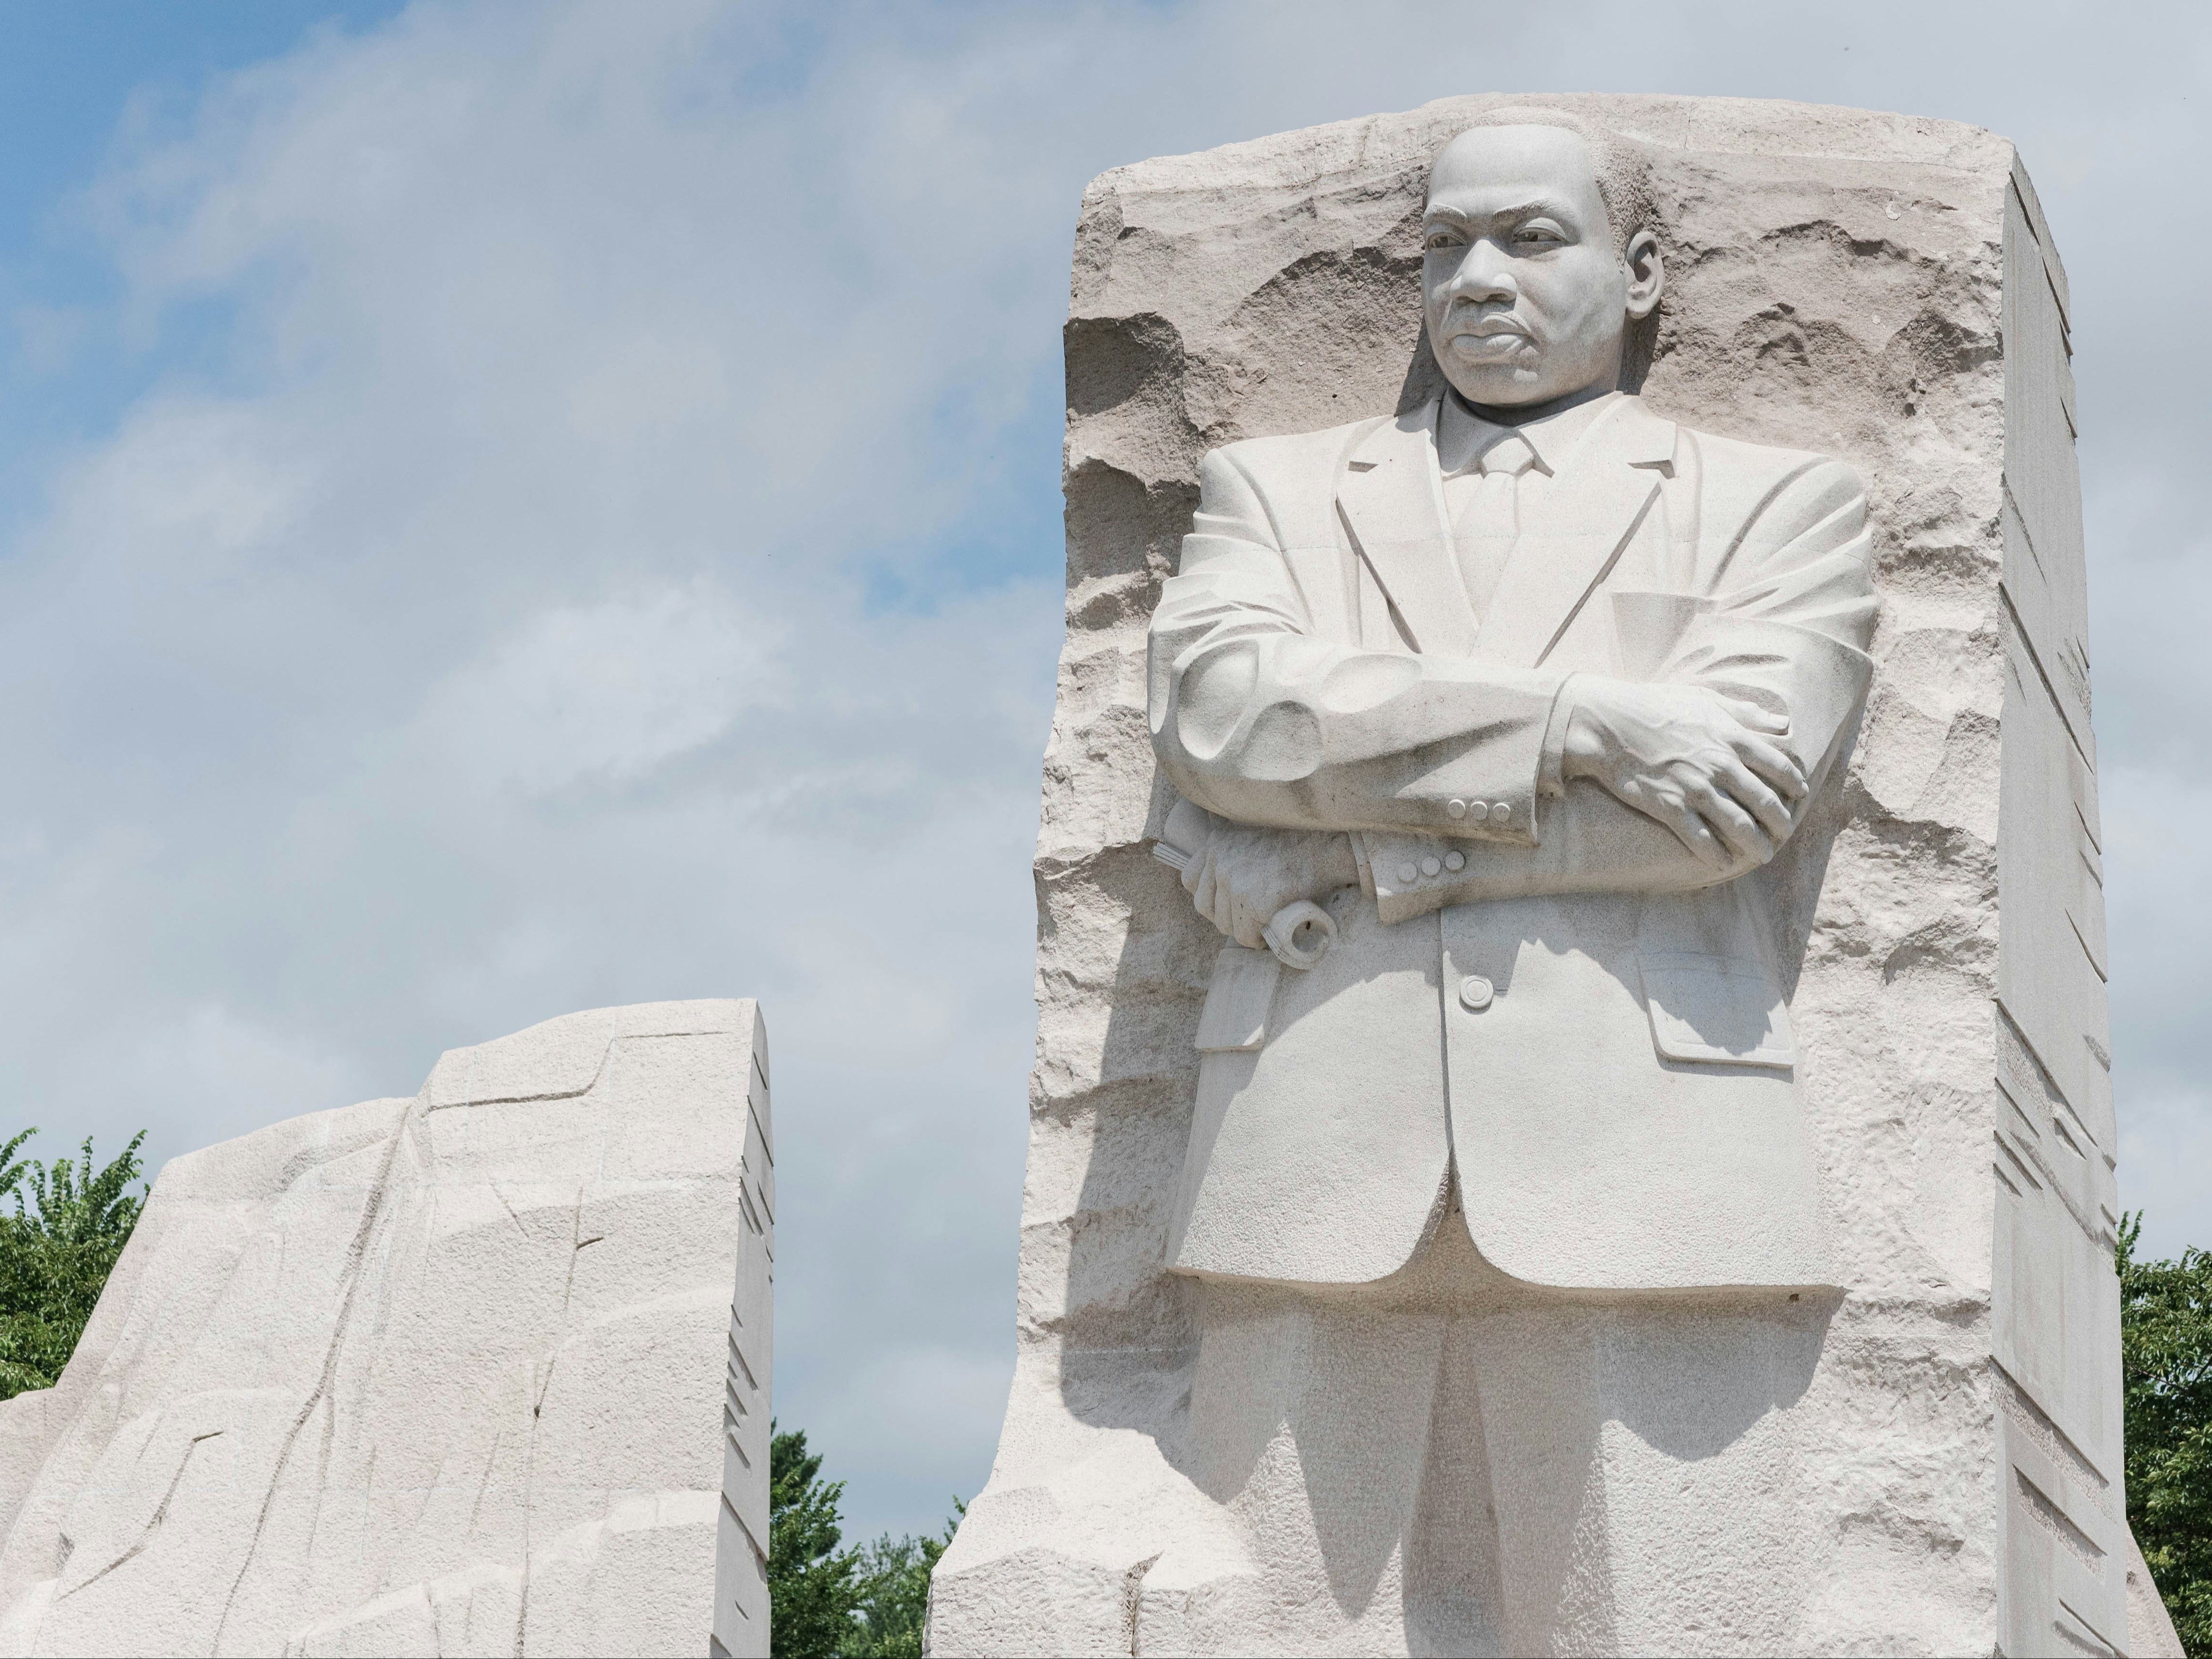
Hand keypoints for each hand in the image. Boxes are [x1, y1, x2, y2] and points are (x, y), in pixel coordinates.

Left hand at [1165, 801, 1357, 949]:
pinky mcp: (1256, 902)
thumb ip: (1235, 851)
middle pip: (1205, 907)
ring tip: (1264, 925)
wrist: (1330, 845)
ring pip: (1225, 924)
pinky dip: (1257, 940)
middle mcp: (1220, 861)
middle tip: (1252, 917)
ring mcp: (1236, 882)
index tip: (1230, 901)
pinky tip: (1271, 933)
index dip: (1211, 895)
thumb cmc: (1299, 841)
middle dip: (1228, 916)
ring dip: (1243, 929)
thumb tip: (1227, 884)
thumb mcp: (1253, 835)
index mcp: (1217, 842)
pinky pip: (1245, 936)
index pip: (1190, 880)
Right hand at [1560, 678, 1807, 867]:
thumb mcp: (1705, 699)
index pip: (1778, 766)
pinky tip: (1722, 863)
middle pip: (1764, 801)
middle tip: (1786, 833)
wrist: (1609, 724)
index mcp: (1731, 738)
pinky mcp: (1670, 806)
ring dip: (1755, 844)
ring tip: (1764, 855)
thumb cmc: (1655, 706)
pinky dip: (1714, 853)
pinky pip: (1700, 837)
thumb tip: (1783, 723)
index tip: (1801, 794)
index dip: (1794, 783)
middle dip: (1781, 822)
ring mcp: (1695, 788)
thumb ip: (1746, 712)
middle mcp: (1720, 765)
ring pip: (1738, 824)